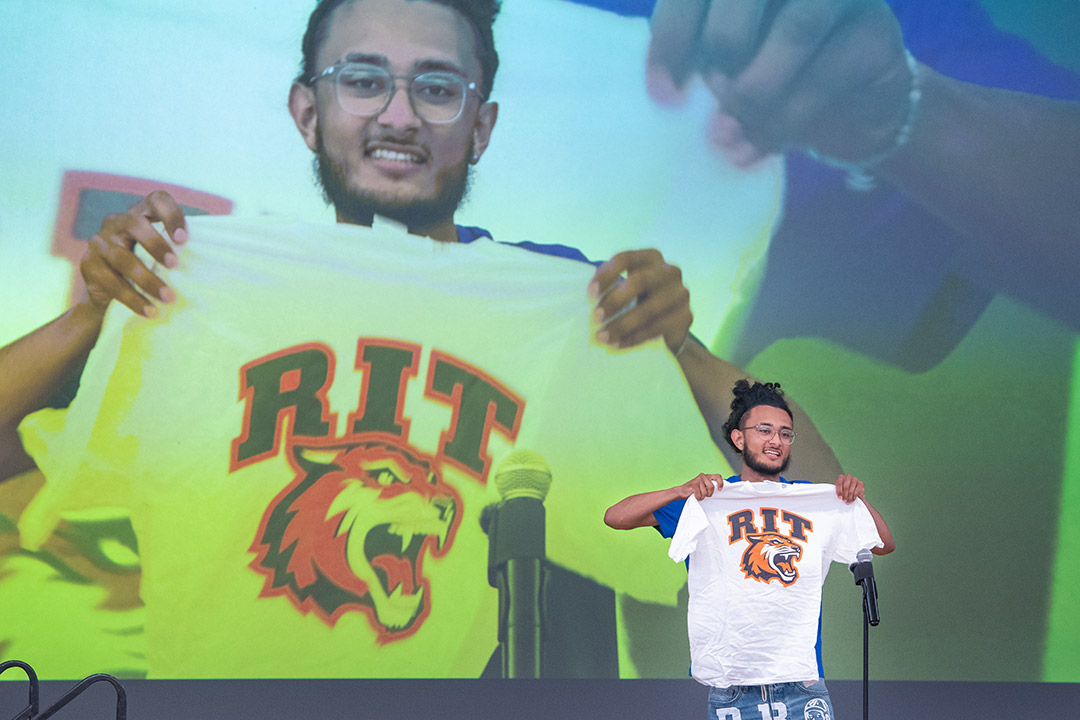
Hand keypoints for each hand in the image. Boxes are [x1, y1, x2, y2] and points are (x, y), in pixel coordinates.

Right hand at [80, 190, 188, 317]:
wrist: (107, 291)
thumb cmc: (147, 266)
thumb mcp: (163, 253)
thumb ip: (180, 248)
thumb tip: (215, 258)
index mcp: (141, 213)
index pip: (157, 200)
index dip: (171, 215)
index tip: (184, 239)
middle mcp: (117, 222)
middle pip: (134, 224)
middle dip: (155, 244)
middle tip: (175, 265)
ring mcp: (99, 242)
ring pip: (121, 257)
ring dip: (147, 279)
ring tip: (168, 298)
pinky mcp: (89, 265)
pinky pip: (111, 282)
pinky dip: (133, 299)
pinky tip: (150, 310)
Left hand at [588, 248, 691, 354]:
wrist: (670, 325)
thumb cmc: (640, 299)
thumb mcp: (627, 286)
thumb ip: (612, 284)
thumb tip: (591, 296)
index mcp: (652, 257)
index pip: (625, 258)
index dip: (606, 275)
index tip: (591, 293)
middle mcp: (670, 271)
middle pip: (640, 281)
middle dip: (615, 300)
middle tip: (596, 317)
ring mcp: (681, 293)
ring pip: (649, 309)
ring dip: (622, 324)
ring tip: (603, 336)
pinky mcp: (686, 316)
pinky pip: (657, 328)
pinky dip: (634, 338)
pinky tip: (618, 344)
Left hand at [647, 0, 910, 164]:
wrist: (849, 109)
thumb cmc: (772, 80)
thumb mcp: (727, 68)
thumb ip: (702, 61)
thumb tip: (670, 93)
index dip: (673, 36)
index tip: (664, 95)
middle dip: (722, 52)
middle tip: (712, 101)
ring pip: (798, 30)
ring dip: (755, 93)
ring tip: (727, 136)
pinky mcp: (876, 33)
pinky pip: (827, 75)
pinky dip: (784, 122)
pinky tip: (758, 150)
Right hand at [678, 472, 724, 499]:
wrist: (682, 491)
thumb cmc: (694, 490)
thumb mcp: (704, 486)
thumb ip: (710, 485)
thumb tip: (719, 489)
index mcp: (707, 476)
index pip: (718, 476)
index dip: (721, 483)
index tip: (719, 490)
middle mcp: (703, 476)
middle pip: (712, 486)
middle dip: (710, 494)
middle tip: (706, 496)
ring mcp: (697, 480)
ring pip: (705, 492)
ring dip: (703, 497)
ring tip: (699, 495)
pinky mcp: (693, 485)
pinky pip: (699, 494)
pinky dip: (698, 498)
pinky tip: (696, 496)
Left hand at [835, 473, 864, 503]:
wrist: (854, 490)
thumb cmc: (844, 490)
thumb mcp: (840, 489)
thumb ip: (839, 492)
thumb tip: (840, 497)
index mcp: (841, 477)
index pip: (839, 483)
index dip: (839, 491)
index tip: (840, 498)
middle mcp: (848, 476)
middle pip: (846, 487)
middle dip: (845, 495)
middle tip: (845, 501)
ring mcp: (855, 479)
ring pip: (851, 489)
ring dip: (849, 497)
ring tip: (848, 501)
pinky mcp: (860, 483)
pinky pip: (857, 490)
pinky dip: (855, 496)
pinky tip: (853, 499)